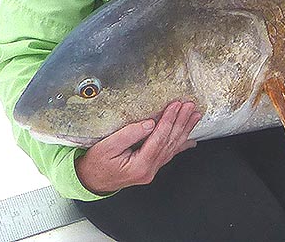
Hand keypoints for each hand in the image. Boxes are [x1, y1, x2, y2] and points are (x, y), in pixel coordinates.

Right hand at [75, 100, 200, 194]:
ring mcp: (151, 170)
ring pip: (172, 147)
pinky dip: (181, 145)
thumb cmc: (96, 163)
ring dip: (184, 130)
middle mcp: (149, 170)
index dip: (169, 120)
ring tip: (194, 116)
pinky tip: (191, 140)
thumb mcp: (107, 147)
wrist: (90, 180)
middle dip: (181, 122)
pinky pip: (169, 154)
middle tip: (189, 106)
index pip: (159, 139)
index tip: (176, 105)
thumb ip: (129, 134)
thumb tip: (149, 124)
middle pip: (169, 142)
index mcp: (139, 166)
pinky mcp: (151, 167)